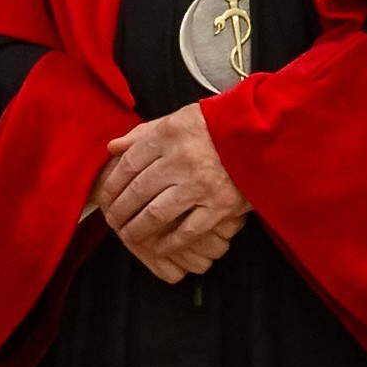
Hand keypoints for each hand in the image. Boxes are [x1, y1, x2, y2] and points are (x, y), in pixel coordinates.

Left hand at [90, 104, 250, 283]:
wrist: (261, 135)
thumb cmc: (216, 126)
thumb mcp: (178, 119)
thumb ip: (143, 133)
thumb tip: (112, 148)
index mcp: (168, 135)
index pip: (128, 164)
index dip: (112, 185)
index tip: (105, 197)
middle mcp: (180, 161)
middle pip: (137, 192)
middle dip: (119, 211)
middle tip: (112, 221)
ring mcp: (200, 186)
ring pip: (155, 215)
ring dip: (136, 229)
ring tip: (128, 236)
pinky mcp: (219, 206)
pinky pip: (187, 231)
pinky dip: (169, 243)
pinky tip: (158, 247)